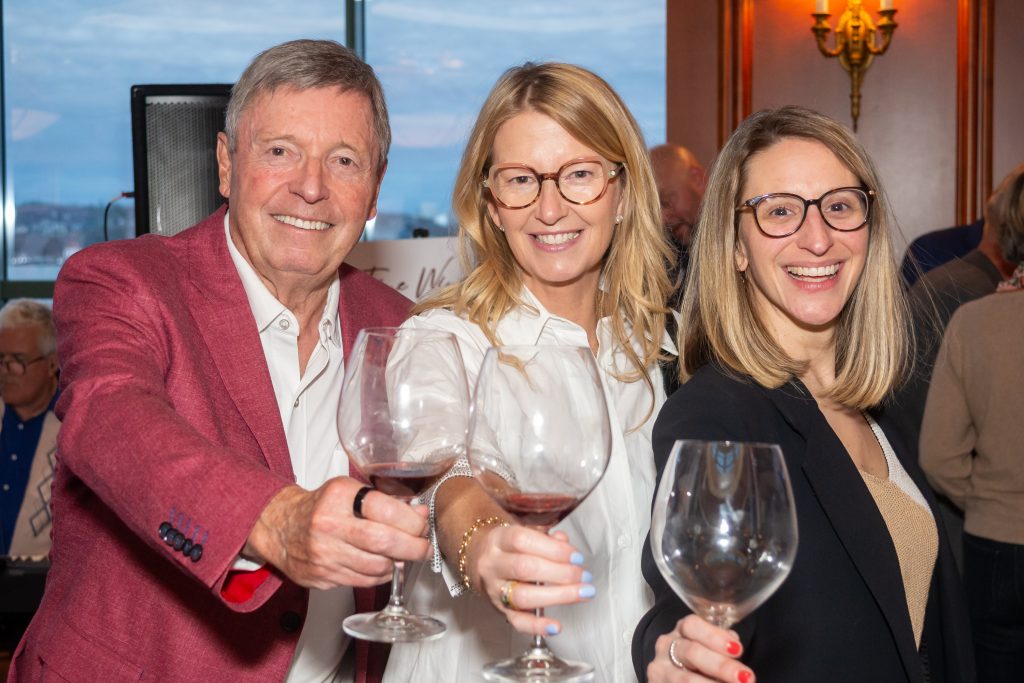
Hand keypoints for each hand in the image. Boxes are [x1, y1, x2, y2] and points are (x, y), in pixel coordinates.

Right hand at [245, 477, 430, 589]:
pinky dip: (380, 575)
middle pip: (384, 542)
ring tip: (403, 555)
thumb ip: (386, 501)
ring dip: (398, 563)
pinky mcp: (322, 576)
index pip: (385, 509)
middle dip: (413, 548)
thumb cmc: (321, 506)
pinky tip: (383, 565)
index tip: (422, 524)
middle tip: (424, 547)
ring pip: (376, 567)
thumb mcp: (350, 491)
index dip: (412, 521)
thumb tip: (419, 513)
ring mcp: (324, 554)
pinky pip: (363, 581)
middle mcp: (329, 525)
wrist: (280, 527)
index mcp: (339, 497)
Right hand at [469, 526, 592, 636]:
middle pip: (525, 568)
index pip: (523, 540)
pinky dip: (538, 626)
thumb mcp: (521, 533)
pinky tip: (555, 626)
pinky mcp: (499, 610)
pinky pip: (517, 621)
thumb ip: (546, 538)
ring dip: (558, 596)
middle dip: (561, 572)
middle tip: (583, 575)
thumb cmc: (506, 547)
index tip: (576, 557)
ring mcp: (494, 589)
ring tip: (581, 593)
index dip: (553, 549)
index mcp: (498, 539)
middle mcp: (493, 564)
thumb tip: (565, 544)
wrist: (478, 560)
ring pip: (523, 596)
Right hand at [647, 615, 753, 682]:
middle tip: (745, 678)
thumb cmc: (700, 661)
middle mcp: (666, 647)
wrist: (678, 675)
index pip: (692, 625)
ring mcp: (660, 671)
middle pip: (692, 652)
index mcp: (682, 630)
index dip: (715, 636)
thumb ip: (723, 646)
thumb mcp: (710, 648)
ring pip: (685, 679)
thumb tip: (736, 648)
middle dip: (721, 666)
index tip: (737, 650)